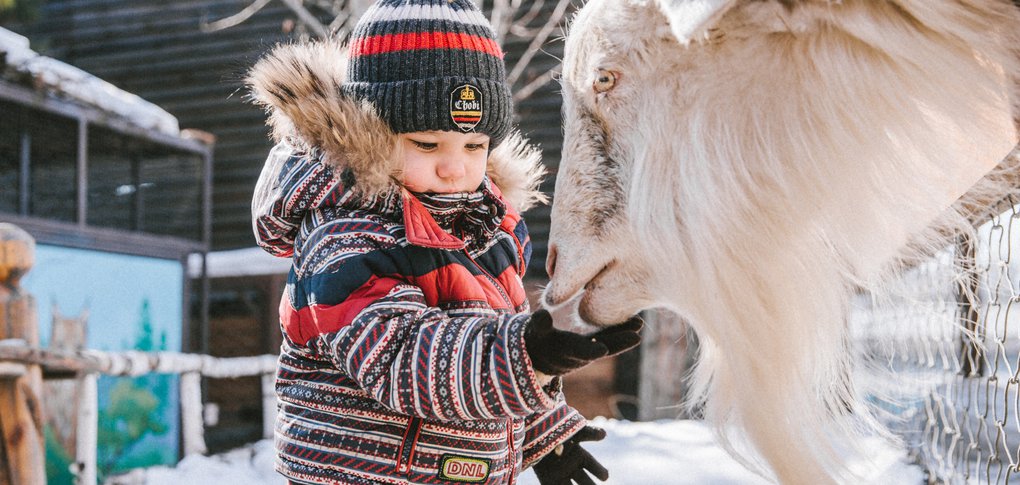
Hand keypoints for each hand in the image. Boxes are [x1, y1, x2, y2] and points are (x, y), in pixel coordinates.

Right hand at [524, 310, 641, 375]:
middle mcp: (582, 353)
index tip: (602, 349)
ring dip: (624, 334)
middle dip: (618, 343)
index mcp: (566, 351)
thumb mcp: (535, 333)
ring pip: (610, 341)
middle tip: (635, 336)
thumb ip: (539, 325)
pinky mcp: (596, 342)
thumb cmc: (538, 340)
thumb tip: (542, 315)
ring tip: (638, 323)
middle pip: (603, 348)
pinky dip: (621, 330)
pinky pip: (610, 336)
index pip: (580, 351)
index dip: (590, 350)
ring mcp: (591, 348)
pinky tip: (634, 319)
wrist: (543, 354)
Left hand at [533, 426, 608, 484]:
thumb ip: (587, 432)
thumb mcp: (572, 430)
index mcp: (580, 456)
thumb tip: (604, 434)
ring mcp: (560, 475)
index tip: (605, 476)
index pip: (593, 466)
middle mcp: (572, 467)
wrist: (534, 430)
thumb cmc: (555, 428)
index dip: (599, 471)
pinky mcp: (547, 479)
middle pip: (585, 482)